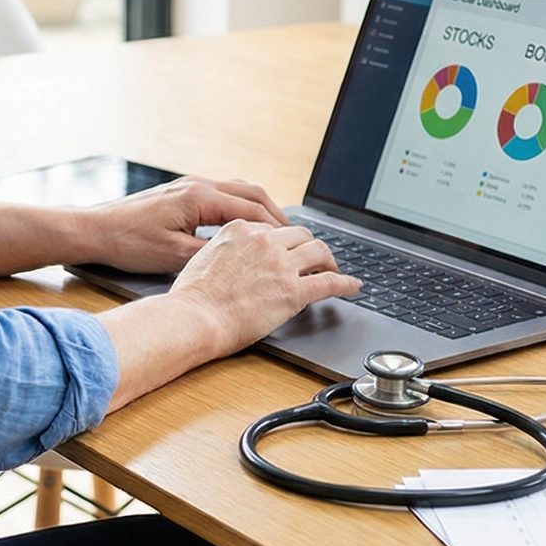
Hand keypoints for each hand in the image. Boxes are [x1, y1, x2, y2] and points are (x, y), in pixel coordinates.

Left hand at [86, 176, 288, 273]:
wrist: (96, 229)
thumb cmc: (129, 243)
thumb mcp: (173, 256)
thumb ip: (211, 254)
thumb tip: (243, 259)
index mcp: (199, 198)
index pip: (252, 211)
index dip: (276, 230)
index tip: (294, 245)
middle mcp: (198, 185)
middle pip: (252, 193)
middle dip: (277, 215)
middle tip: (295, 237)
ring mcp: (189, 186)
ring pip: (238, 190)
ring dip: (260, 208)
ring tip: (276, 231)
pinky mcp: (182, 193)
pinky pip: (223, 194)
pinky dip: (242, 207)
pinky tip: (245, 225)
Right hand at [166, 218, 360, 354]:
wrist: (194, 318)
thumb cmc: (192, 297)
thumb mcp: (203, 257)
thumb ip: (226, 250)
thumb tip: (235, 259)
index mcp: (241, 230)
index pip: (274, 227)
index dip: (285, 239)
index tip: (289, 248)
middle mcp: (264, 241)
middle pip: (301, 234)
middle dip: (310, 246)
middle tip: (314, 259)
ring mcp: (281, 265)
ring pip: (319, 251)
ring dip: (329, 260)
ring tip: (332, 270)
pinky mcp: (293, 291)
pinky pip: (329, 282)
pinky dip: (345, 283)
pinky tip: (352, 286)